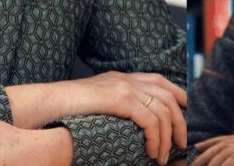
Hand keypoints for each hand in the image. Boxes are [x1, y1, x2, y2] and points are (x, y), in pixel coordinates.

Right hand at [5, 72, 186, 164]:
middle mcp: (128, 78)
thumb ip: (115, 107)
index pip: (162, 82)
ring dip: (167, 137)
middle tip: (181, 144)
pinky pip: (150, 119)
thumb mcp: (97, 103)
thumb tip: (131, 126)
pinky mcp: (120, 98)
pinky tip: (151, 152)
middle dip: (181, 122)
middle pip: (169, 96)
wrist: (47, 103)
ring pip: (163, 110)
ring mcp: (124, 86)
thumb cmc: (67, 110)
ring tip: (162, 156)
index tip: (186, 119)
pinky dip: (156, 138)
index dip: (179, 98)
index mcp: (123, 77)